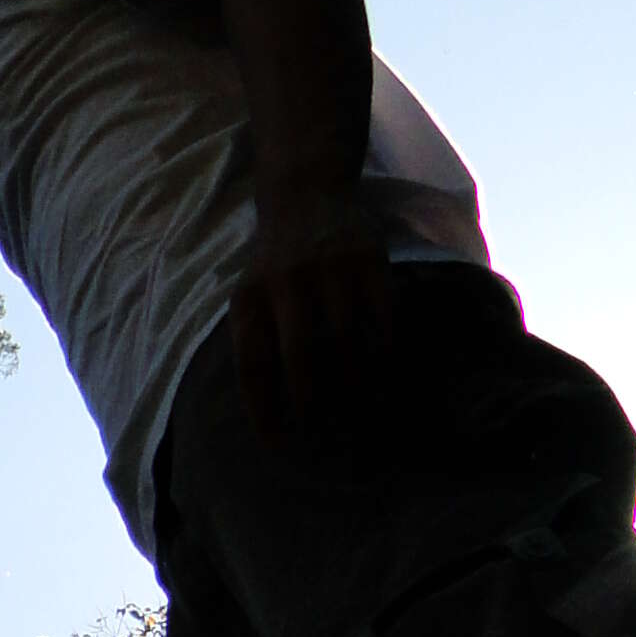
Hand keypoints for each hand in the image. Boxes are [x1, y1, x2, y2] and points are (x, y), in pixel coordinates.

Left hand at [228, 177, 391, 441]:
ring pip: (347, 340)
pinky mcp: (369, 258)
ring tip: (360, 412)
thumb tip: (266, 413)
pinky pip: (382, 317)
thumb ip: (254, 341)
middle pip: (301, 356)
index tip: (275, 444)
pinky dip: (385, 352)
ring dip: (355, 384)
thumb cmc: (274, 264)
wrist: (306, 192)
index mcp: (250, 297)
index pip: (254, 364)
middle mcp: (287, 282)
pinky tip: (385, 375)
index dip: (263, 409)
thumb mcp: (249, 294)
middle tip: (324, 434)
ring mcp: (331, 268)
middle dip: (312, 402)